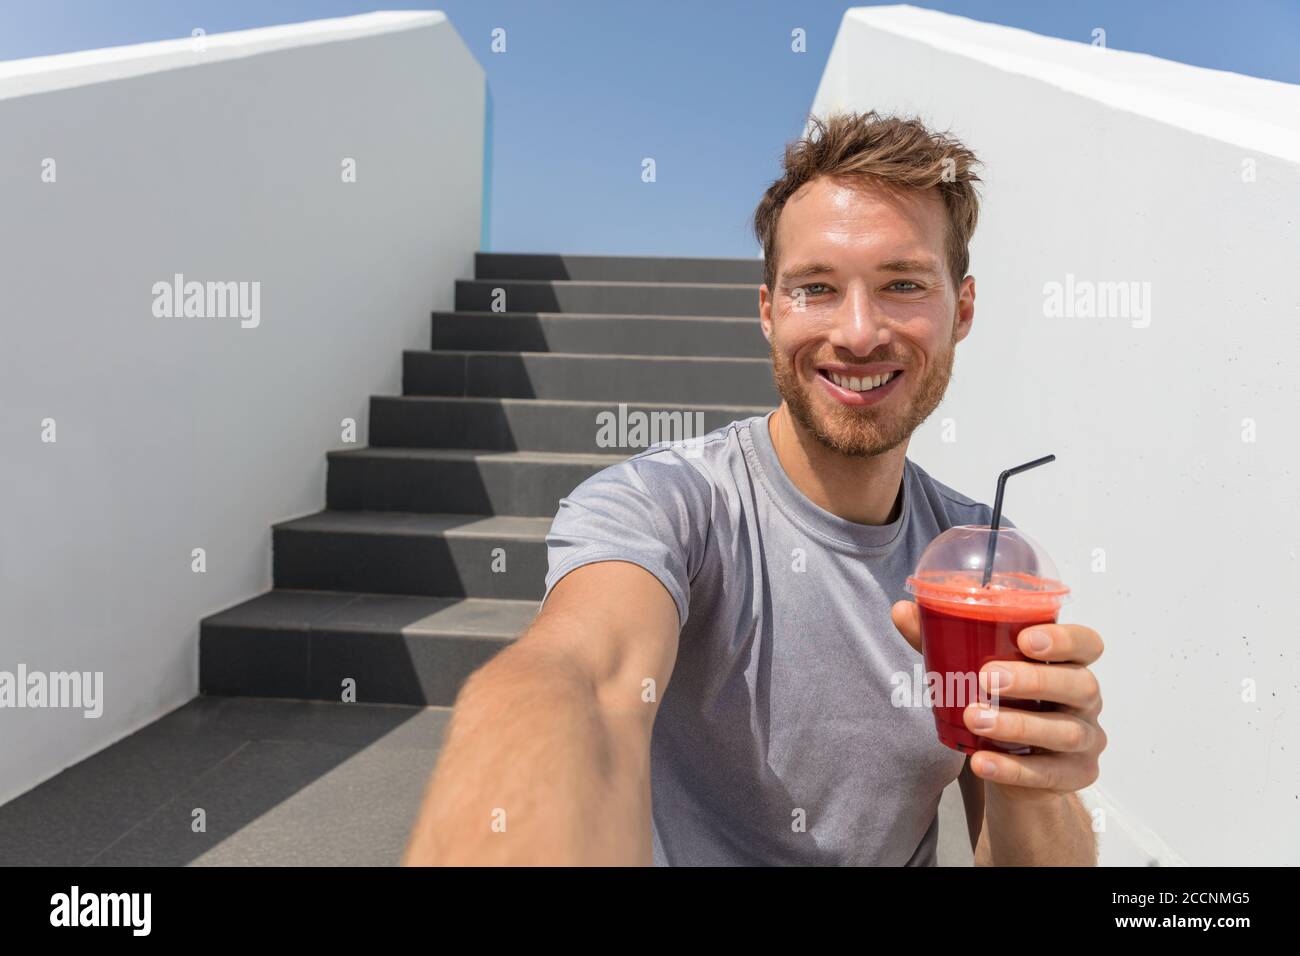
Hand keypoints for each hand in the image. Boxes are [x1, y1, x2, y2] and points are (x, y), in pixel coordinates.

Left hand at [890, 600, 1106, 799]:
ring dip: (1016, 725)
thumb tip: (901, 610)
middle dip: (1032, 680)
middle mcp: (1086, 698)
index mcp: (1068, 661)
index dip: (1064, 639)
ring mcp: (1085, 739)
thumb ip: (941, 638)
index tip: (1025, 639)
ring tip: (973, 719)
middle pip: (1079, 684)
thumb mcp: (972, 668)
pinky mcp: (1076, 774)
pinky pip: (1048, 773)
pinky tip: (981, 762)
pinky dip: (1012, 769)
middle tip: (986, 678)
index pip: (1086, 643)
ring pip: (1064, 731)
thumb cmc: (1000, 701)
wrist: (1015, 764)